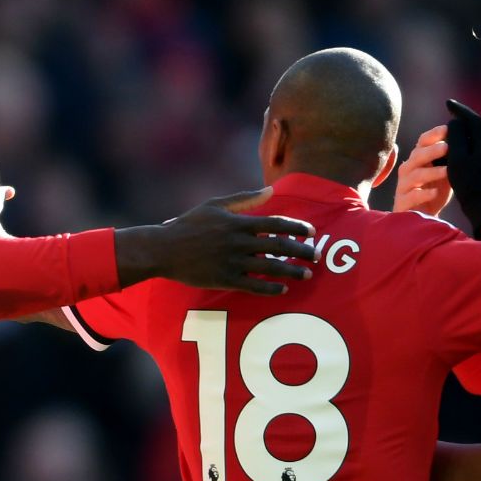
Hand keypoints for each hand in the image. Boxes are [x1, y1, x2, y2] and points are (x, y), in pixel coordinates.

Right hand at [125, 187, 316, 294]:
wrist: (163, 249)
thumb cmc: (188, 225)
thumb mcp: (214, 205)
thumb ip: (244, 199)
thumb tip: (270, 191)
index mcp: (237, 222)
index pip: (276, 223)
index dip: (296, 227)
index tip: (311, 232)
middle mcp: (238, 242)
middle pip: (279, 246)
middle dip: (302, 251)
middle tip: (316, 256)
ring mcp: (232, 262)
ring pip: (270, 267)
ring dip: (292, 271)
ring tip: (306, 274)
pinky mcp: (224, 280)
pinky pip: (254, 286)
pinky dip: (271, 288)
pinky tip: (283, 288)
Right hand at [393, 124, 451, 214]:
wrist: (423, 217)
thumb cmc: (434, 190)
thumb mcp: (445, 172)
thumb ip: (450, 158)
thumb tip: (467, 139)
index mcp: (418, 159)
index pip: (422, 142)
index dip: (433, 134)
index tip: (447, 128)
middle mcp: (408, 169)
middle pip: (417, 156)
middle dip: (432, 151)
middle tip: (447, 147)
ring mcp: (403, 186)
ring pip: (414, 175)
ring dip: (431, 172)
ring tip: (447, 171)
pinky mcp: (402, 203)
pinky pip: (411, 196)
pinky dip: (423, 194)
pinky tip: (435, 192)